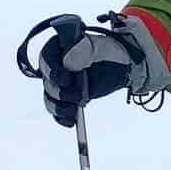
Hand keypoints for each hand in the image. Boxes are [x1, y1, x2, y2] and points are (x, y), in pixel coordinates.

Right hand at [37, 14, 169, 127]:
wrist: (124, 66)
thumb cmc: (111, 52)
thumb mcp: (100, 47)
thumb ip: (83, 51)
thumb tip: (67, 62)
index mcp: (59, 47)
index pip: (46, 60)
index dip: (52, 72)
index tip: (66, 80)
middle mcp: (55, 65)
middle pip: (48, 82)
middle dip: (60, 92)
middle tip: (78, 96)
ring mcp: (59, 82)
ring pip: (50, 98)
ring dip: (60, 108)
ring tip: (74, 112)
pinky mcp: (66, 97)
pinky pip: (58, 110)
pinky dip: (61, 117)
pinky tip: (70, 122)